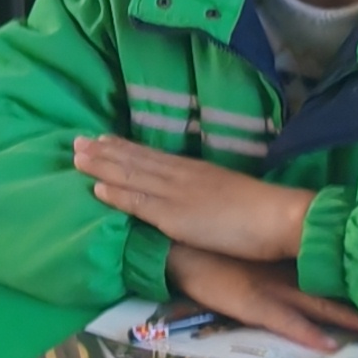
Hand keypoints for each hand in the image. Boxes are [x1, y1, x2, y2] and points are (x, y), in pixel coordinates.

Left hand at [77, 134, 312, 262]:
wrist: (280, 217)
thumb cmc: (262, 211)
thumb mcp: (227, 192)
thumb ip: (205, 192)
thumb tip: (194, 197)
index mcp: (194, 171)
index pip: (152, 156)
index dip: (125, 148)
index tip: (102, 139)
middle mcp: (181, 176)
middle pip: (136, 160)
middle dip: (104, 151)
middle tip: (76, 141)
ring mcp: (175, 195)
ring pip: (131, 175)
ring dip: (102, 165)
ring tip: (77, 156)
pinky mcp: (175, 216)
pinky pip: (139, 203)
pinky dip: (116, 193)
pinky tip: (95, 187)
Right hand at [167, 248, 357, 351]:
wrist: (174, 246)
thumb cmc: (209, 246)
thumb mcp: (250, 253)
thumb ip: (275, 257)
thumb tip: (303, 256)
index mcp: (287, 261)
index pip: (331, 270)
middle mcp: (286, 274)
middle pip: (335, 290)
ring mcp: (272, 290)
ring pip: (320, 306)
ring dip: (350, 321)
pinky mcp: (252, 304)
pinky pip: (285, 322)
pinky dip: (308, 334)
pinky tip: (330, 346)